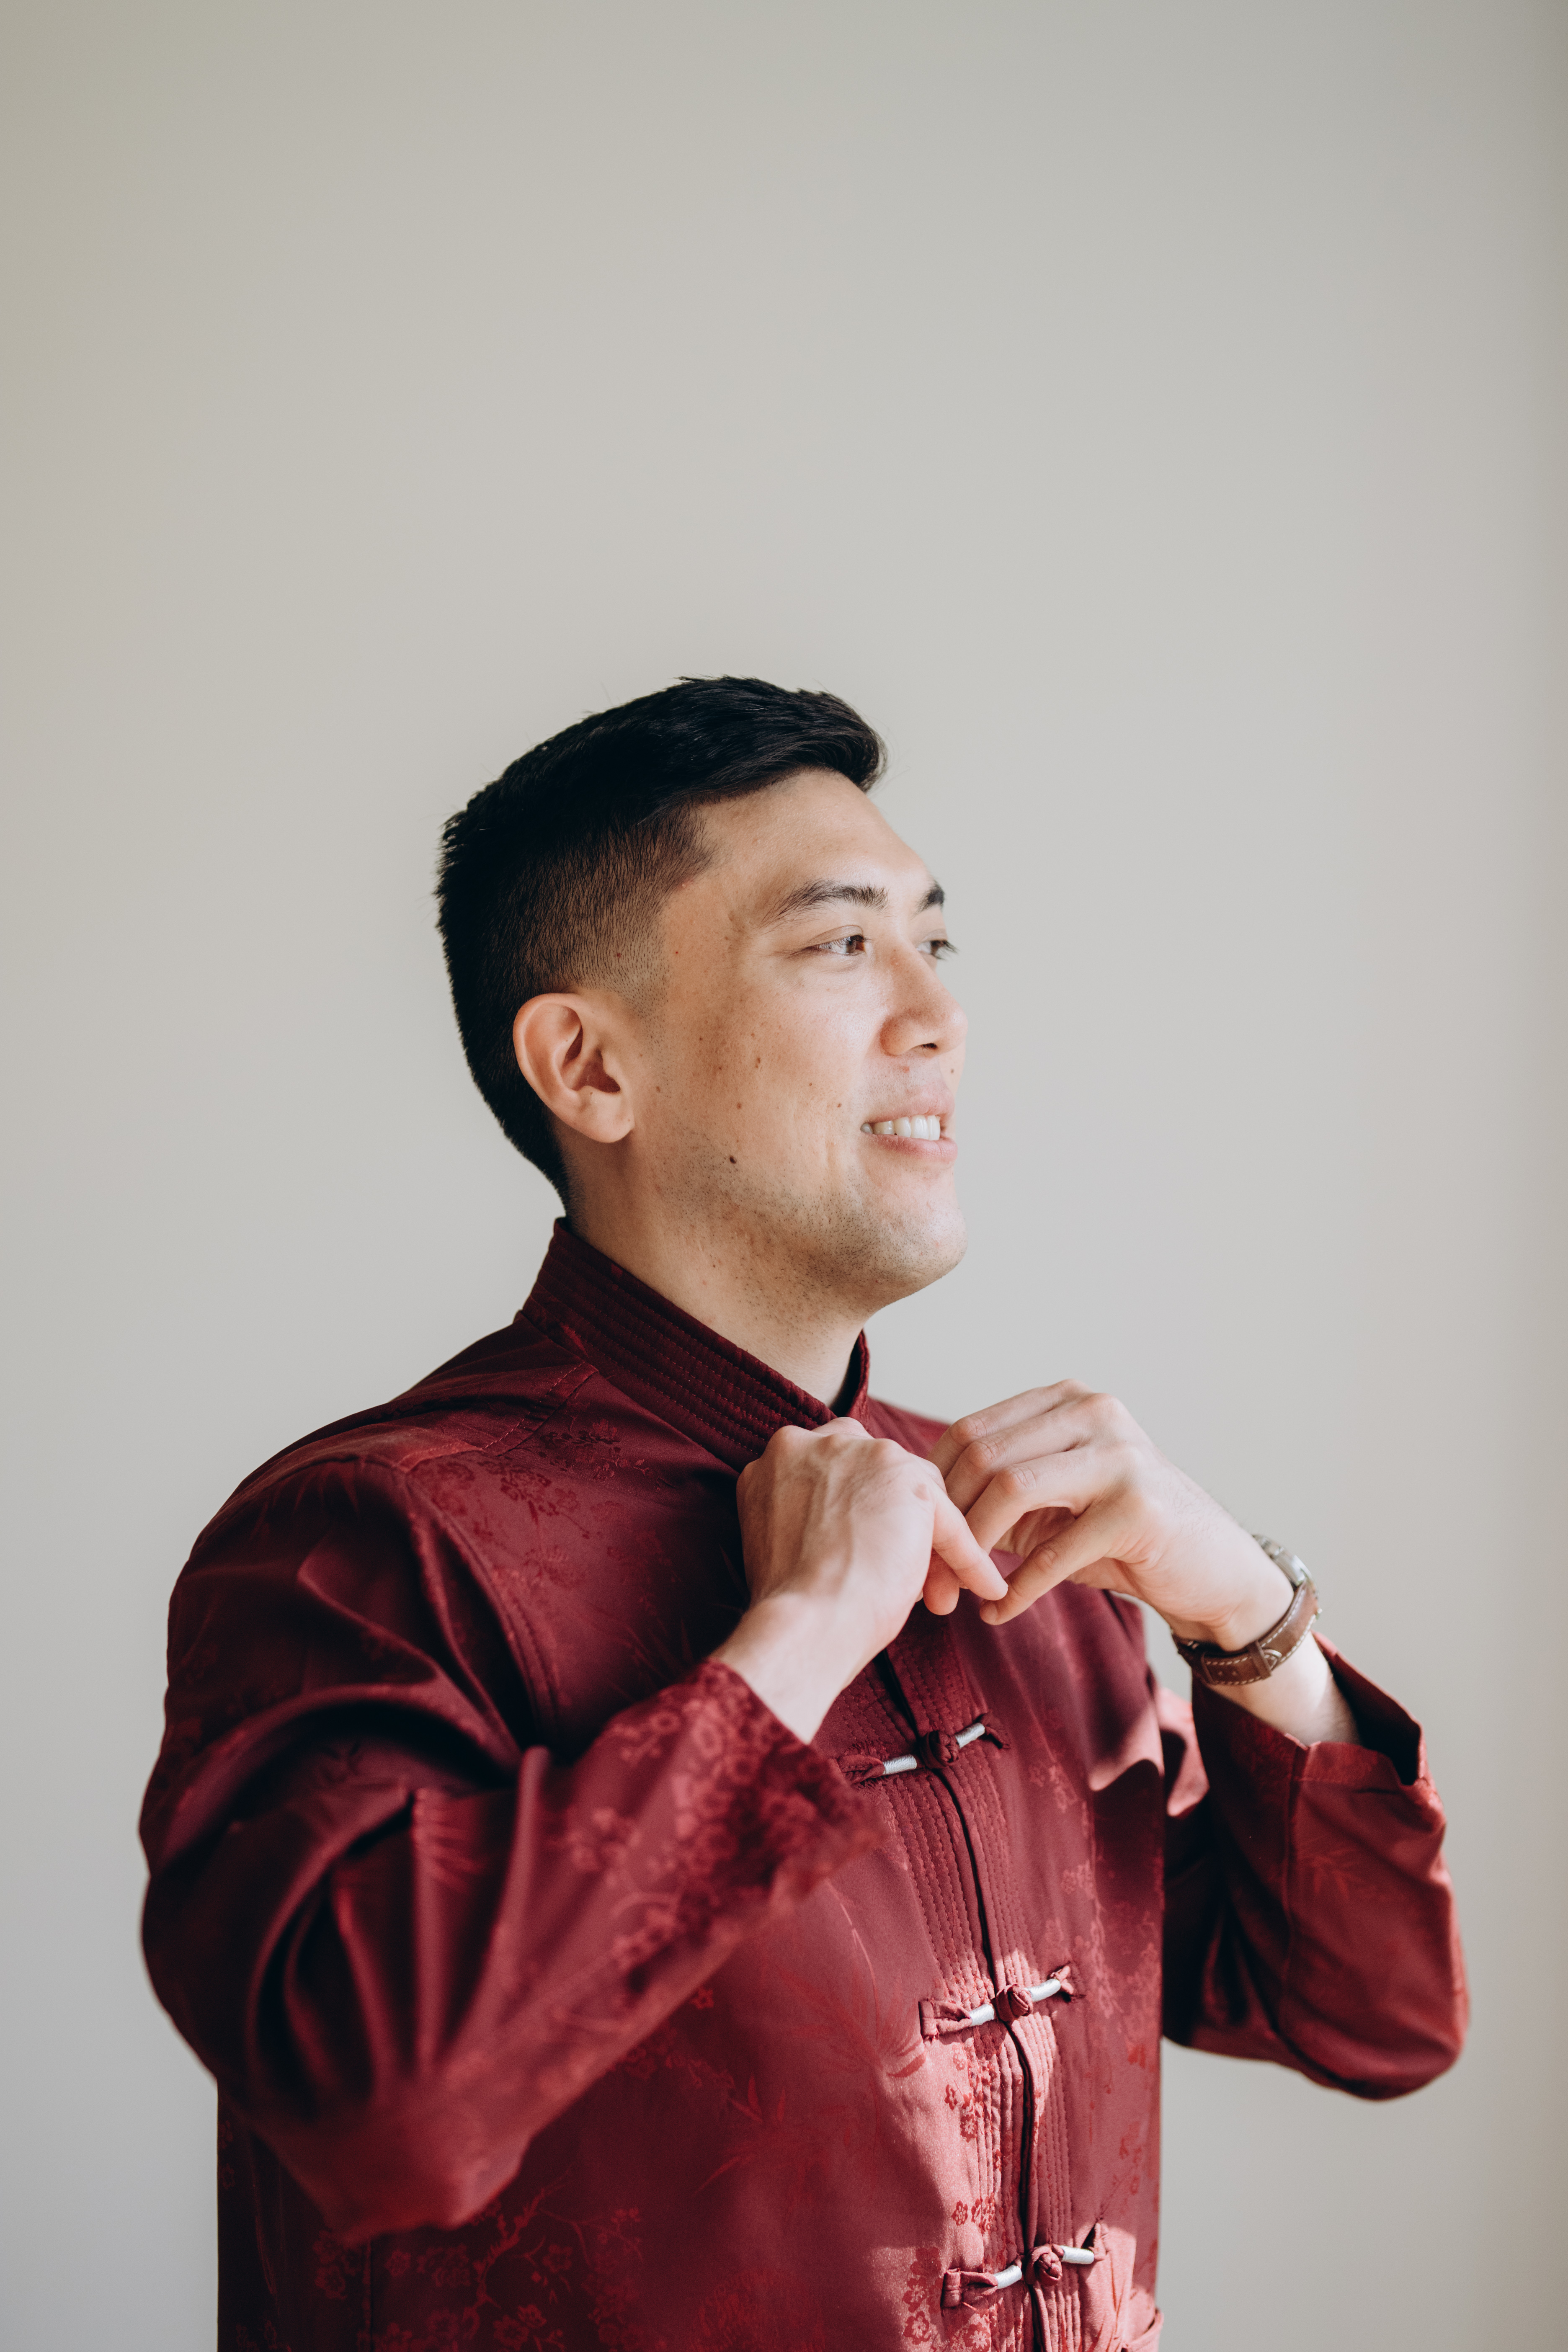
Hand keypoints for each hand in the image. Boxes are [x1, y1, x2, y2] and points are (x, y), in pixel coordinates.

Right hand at [712, 1420, 1007, 1743]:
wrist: (806, 1623)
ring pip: (916, 1493)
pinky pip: (949, 1521)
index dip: (860, 1513)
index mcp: (780, 1457)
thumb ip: (810, 1515)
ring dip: (928, 1540)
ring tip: (940, 1589)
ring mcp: (862, 1454)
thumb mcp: (784, 1540)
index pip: (839, 1471)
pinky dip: (967, 1558)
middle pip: (878, 1473)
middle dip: (894, 1519)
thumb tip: (850, 1532)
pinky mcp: (905, 1477)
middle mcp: (816, 1442)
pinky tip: (982, 1588)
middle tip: (904, 1572)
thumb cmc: (792, 1604)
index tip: (869, 1553)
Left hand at [929, 1382, 1285, 1640]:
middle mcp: (1093, 1412)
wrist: (1212, 1569)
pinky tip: (999, 1611)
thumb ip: (997, 1492)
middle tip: (933, 1576)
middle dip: (948, 1521)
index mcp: (1066, 1401)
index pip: (971, 1431)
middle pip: (983, 1456)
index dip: (935, 1487)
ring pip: (1010, 1489)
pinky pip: (1053, 1551)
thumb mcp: (1054, 1501)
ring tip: (962, 1591)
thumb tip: (923, 1512)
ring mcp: (1119, 1455)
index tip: (920, 1536)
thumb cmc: (1121, 1534)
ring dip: (974, 1549)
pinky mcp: (1138, 1508)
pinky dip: (1017, 1588)